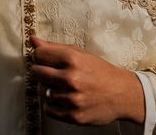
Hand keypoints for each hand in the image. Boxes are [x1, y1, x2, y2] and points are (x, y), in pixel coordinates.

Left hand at [29, 36, 144, 125]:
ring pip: (43, 92)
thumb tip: (33, 39)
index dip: (39, 56)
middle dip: (40, 72)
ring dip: (48, 89)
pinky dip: (52, 105)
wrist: (123, 94)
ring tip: (61, 87)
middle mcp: (72, 78)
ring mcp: (73, 98)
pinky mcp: (74, 115)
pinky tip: (62, 99)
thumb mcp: (80, 54)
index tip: (44, 59)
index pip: (39, 55)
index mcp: (73, 59)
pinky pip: (48, 109)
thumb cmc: (100, 71)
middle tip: (51, 73)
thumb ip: (54, 47)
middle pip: (37, 73)